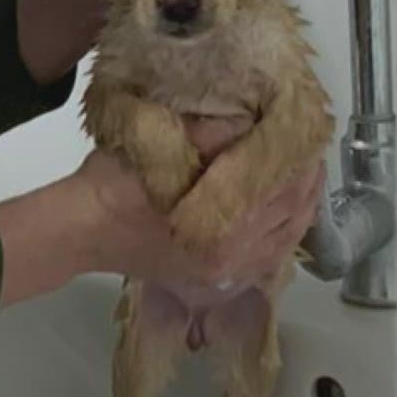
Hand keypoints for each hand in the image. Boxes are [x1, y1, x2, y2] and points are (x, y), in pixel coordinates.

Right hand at [72, 146, 324, 290]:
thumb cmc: (117, 183)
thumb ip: (215, 131)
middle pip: (291, 212)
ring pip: (285, 238)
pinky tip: (284, 214)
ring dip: (299, 206)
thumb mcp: (166, 142)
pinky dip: (282, 234)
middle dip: (305, 178)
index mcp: (224, 224)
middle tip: (313, 148)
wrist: (83, 228)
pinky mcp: (216, 280)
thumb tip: (257, 115)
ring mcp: (226, 274)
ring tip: (305, 176)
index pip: (282, 185)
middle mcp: (233, 256)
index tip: (309, 130)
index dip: (300, 156)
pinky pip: (267, 259)